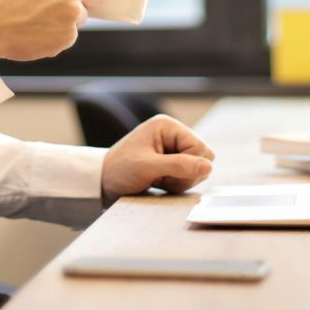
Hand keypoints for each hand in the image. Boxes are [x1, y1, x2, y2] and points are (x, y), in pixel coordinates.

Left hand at [100, 115, 214, 204]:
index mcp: (167, 126)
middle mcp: (173, 134)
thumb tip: (208, 167)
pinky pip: (189, 176)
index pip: (200, 148)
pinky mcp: (172, 161)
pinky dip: (177, 184)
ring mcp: (173, 148)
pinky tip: (160, 183)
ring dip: (180, 180)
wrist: (102, 182)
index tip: (166, 173)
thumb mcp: (148, 167)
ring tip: (158, 180)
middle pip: (202, 158)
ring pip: (197, 169)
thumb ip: (179, 166)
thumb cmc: (120, 170)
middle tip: (162, 178)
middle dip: (186, 174)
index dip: (190, 165)